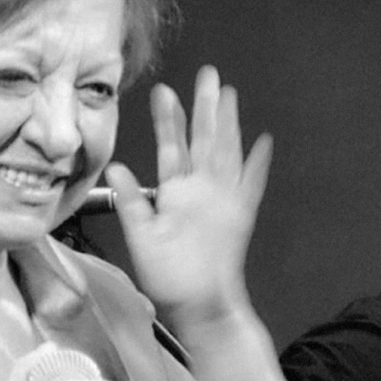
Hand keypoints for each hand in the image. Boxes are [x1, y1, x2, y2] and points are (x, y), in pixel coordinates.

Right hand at [106, 68, 271, 325]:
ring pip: (230, 150)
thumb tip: (116, 166)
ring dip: (230, 122)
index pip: (171, 146)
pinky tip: (264, 141)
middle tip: (210, 74)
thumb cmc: (172, 277)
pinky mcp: (244, 214)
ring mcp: (229, 199)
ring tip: (231, 94)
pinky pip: (254, 180)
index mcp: (179, 192)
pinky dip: (259, 160)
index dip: (167, 118)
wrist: (209, 306)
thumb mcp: (142, 241)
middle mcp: (207, 188)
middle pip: (207, 138)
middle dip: (207, 106)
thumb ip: (132, 202)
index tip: (165, 89)